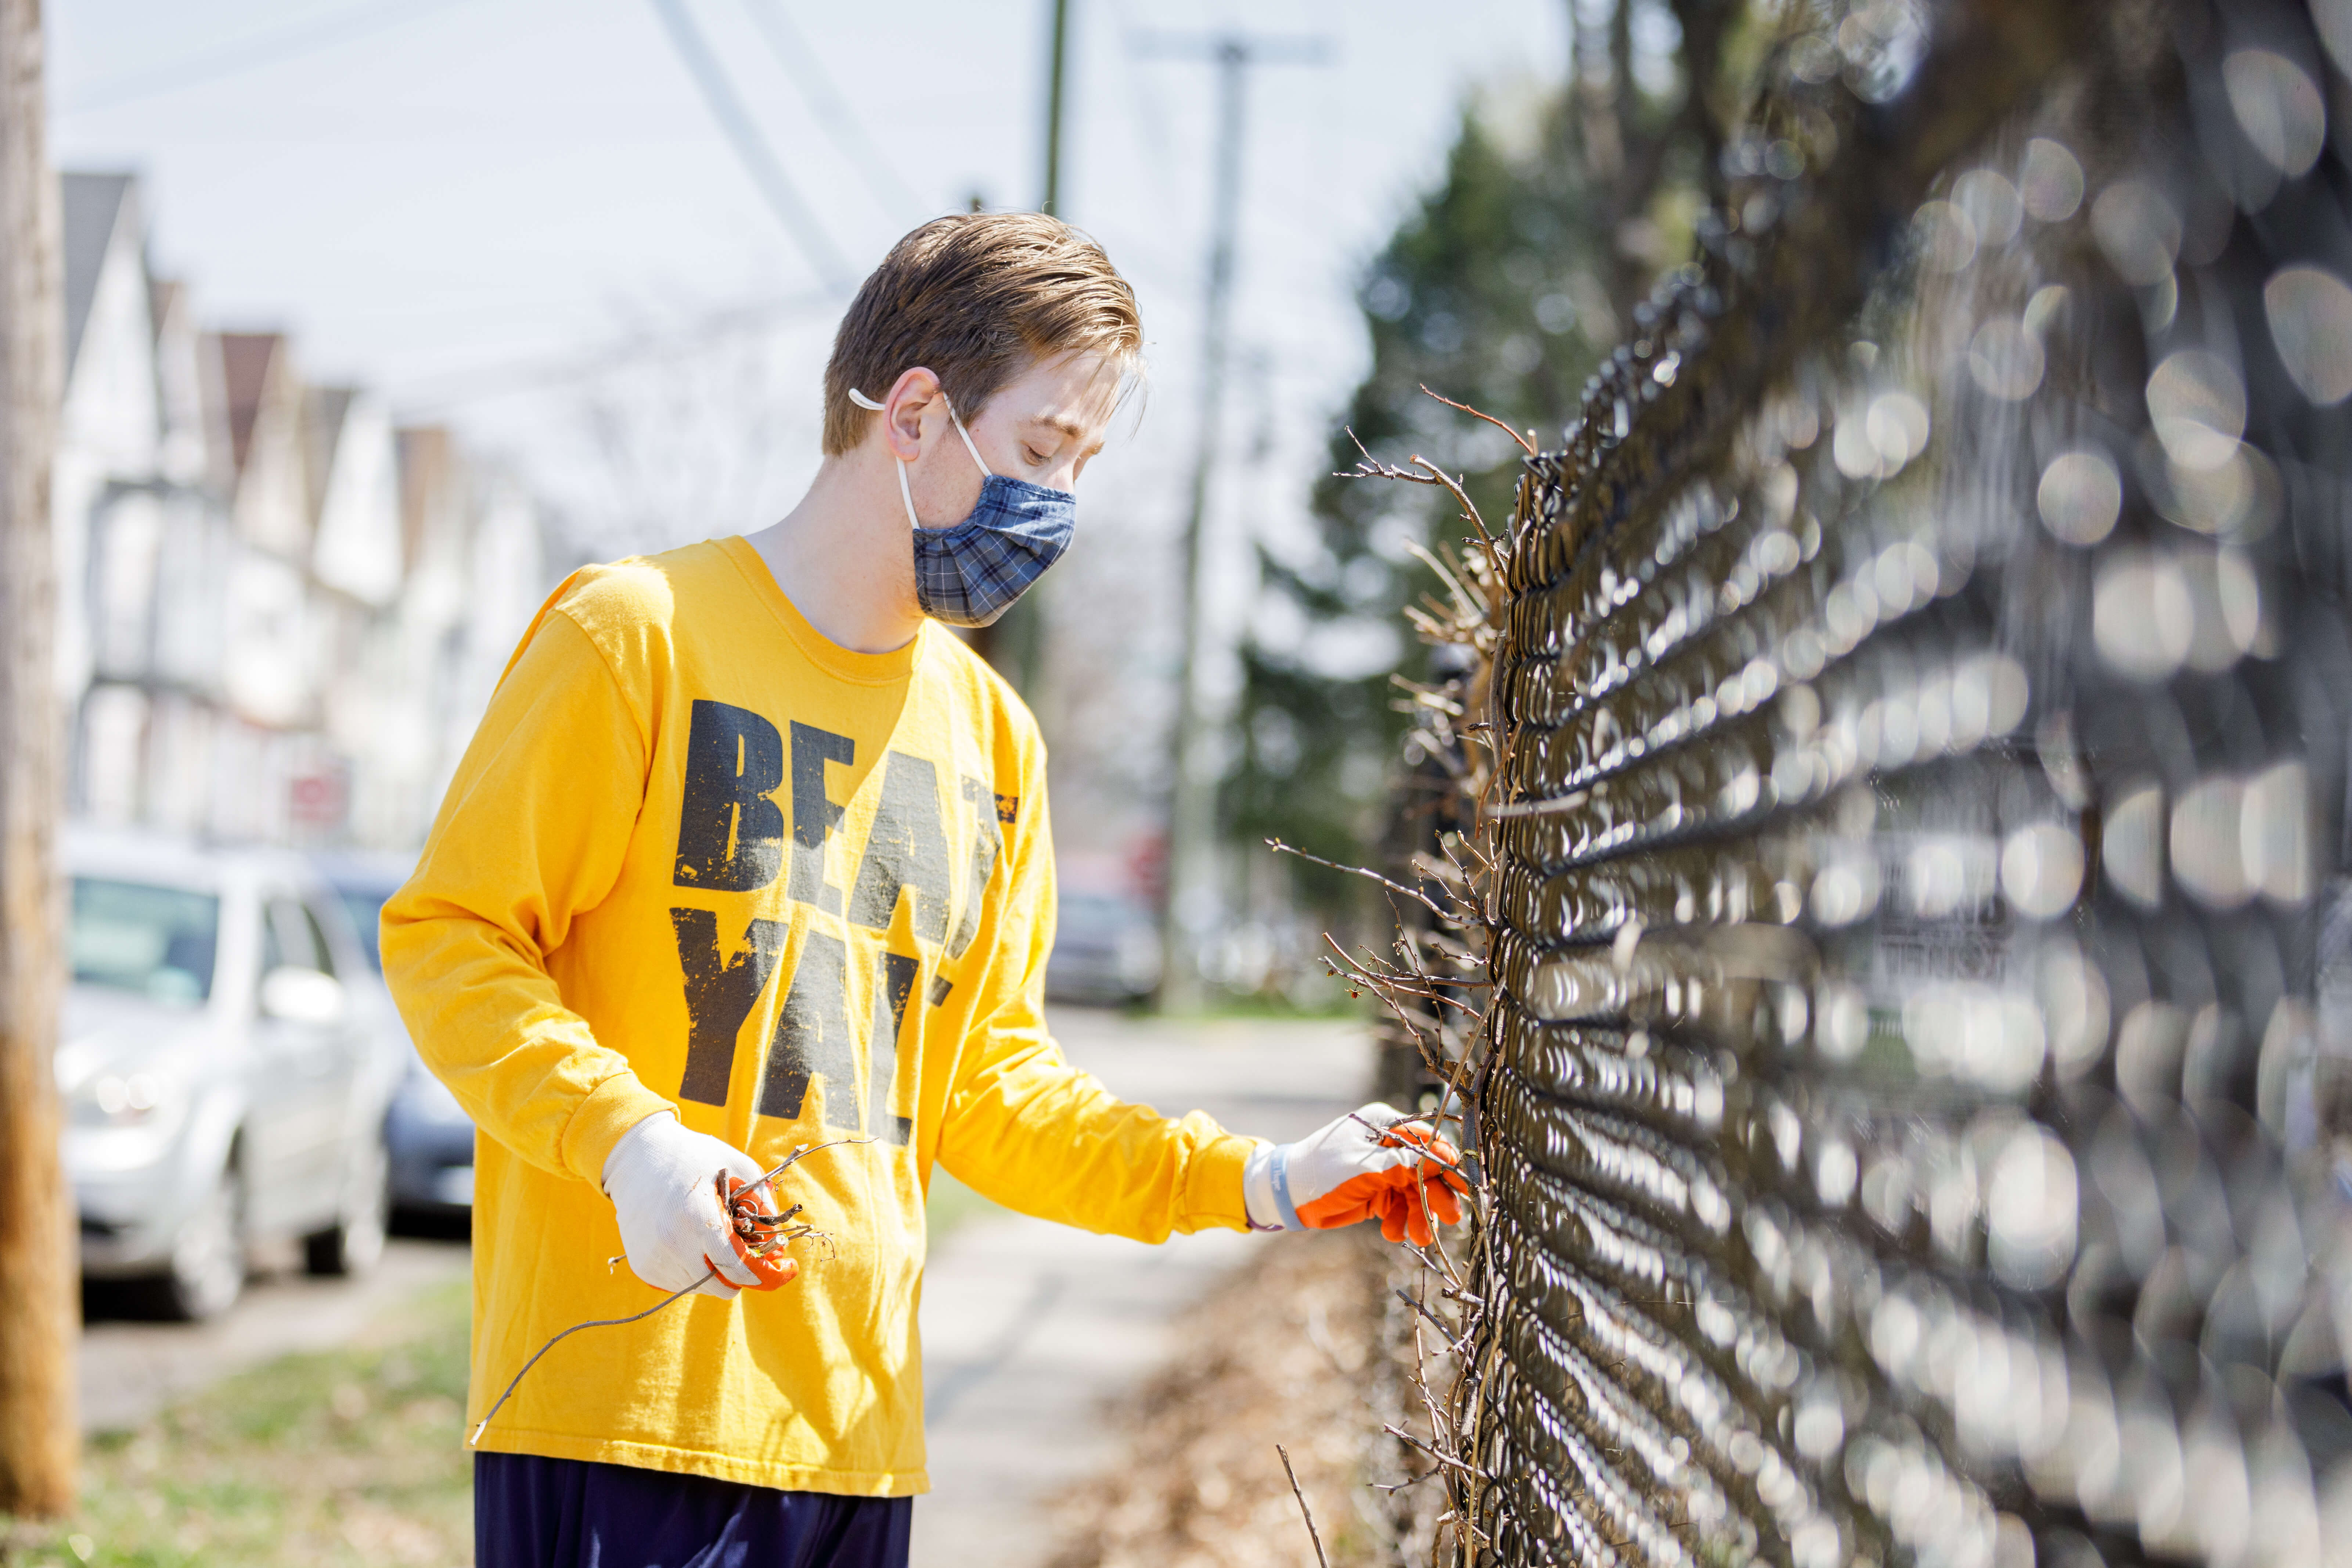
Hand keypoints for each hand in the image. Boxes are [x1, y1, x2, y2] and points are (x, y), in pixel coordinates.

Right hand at [602, 1111, 768, 1297]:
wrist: (639, 1158)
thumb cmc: (696, 1158)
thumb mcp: (738, 1167)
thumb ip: (762, 1202)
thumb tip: (779, 1242)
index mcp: (697, 1217)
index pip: (733, 1266)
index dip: (760, 1274)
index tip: (780, 1269)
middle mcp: (672, 1242)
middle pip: (718, 1285)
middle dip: (739, 1277)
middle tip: (747, 1258)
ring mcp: (654, 1257)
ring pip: (699, 1288)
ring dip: (715, 1275)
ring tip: (714, 1244)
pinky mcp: (642, 1266)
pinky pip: (678, 1285)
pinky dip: (693, 1274)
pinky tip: (694, 1247)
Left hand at [1243, 1103, 1467, 1246]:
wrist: (1287, 1195)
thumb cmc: (1322, 1171)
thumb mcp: (1365, 1168)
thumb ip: (1405, 1164)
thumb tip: (1444, 1159)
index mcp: (1383, 1126)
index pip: (1426, 1140)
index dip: (1446, 1163)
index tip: (1462, 1185)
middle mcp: (1386, 1146)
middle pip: (1424, 1170)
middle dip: (1435, 1195)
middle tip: (1449, 1218)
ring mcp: (1381, 1170)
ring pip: (1413, 1193)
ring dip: (1418, 1215)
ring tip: (1420, 1237)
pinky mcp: (1374, 1193)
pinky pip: (1397, 1207)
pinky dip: (1399, 1221)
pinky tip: (1394, 1234)